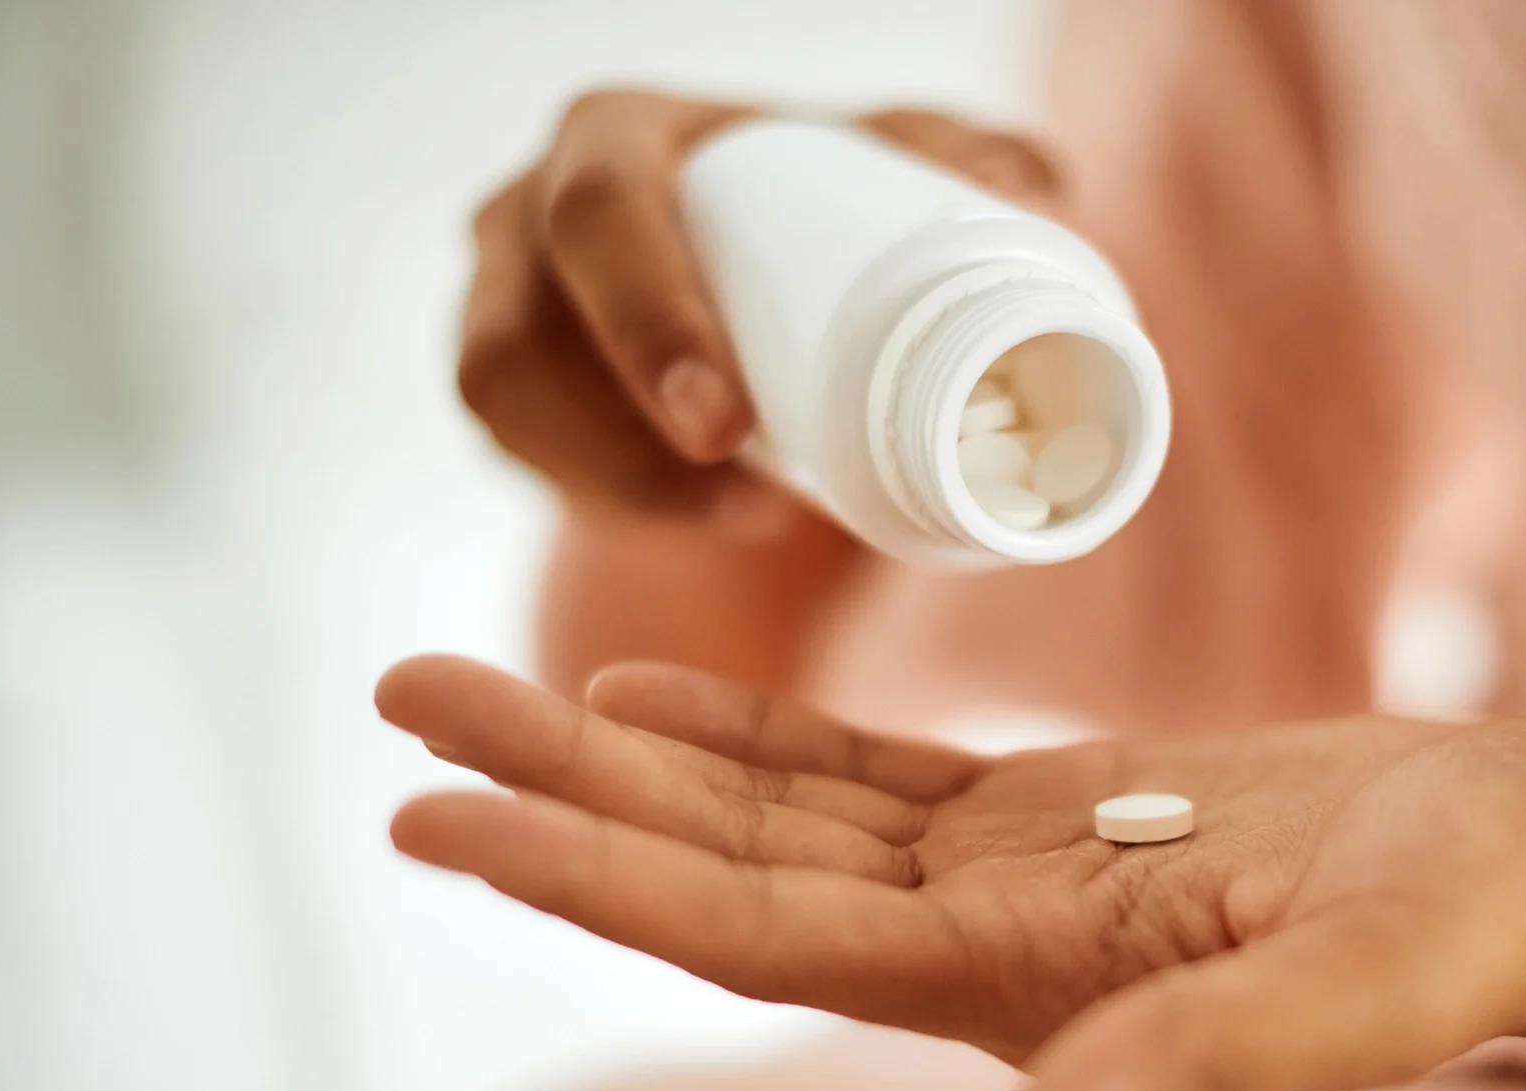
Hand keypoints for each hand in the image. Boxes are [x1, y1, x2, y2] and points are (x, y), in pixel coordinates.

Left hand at [377, 655, 1525, 1090]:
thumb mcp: (1363, 992)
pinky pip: (877, 782)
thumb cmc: (1488, 924)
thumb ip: (1196, 1070)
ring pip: (781, 820)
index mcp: (1022, 989)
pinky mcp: (1069, 816)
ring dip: (631, 760)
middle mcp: (986, 948)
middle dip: (559, 795)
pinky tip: (666, 700)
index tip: (441, 814)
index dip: (594, 877)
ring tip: (485, 688)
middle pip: (726, 870)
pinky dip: (763, 744)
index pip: (757, 933)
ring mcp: (1018, 881)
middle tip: (402, 695)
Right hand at [458, 90, 1059, 536]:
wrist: (755, 246)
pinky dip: (609, 500)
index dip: (647, 322)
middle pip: (519, 334)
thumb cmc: (820, 194)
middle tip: (744, 496)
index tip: (726, 420)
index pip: (599, 218)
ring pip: (505, 412)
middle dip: (617, 436)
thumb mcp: (892, 161)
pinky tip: (703, 519)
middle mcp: (526, 211)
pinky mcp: (503, 382)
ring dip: (620, 486)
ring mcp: (497, 299)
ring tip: (753, 517)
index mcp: (616, 137)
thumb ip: (962, 156)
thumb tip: (1027, 191)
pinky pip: (520, 457)